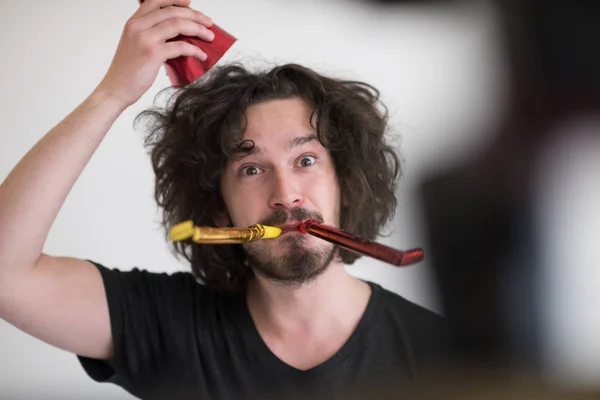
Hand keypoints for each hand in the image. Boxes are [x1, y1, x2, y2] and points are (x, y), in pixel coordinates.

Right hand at [95, 0, 213, 107]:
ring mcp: (145, 38)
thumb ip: (150, 34)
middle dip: (195, 15)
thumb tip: (178, 34)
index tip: (190, 3)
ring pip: (178, 24)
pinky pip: (181, 46)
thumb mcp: (134, 45)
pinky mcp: (153, 53)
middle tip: (208, 23)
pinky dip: (195, 50)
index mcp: (133, 22)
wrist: (116, 88)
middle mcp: (138, 26)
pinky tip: (201, 55)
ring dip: (198, 29)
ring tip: (209, 37)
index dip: (175, 0)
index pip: (156, 0)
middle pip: (172, 11)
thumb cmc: (127, 71)